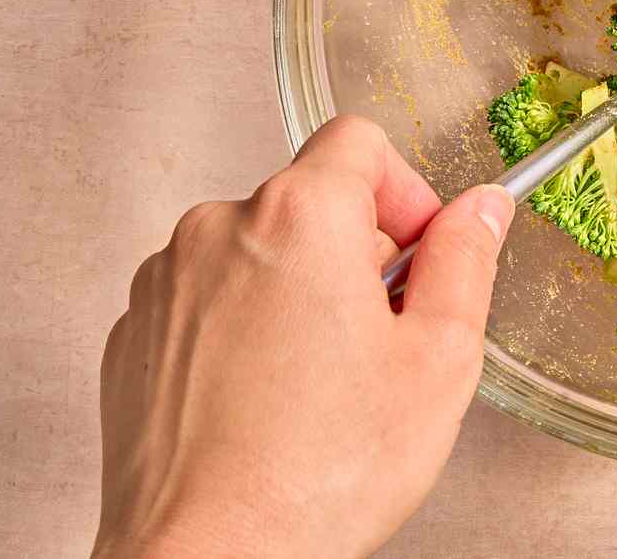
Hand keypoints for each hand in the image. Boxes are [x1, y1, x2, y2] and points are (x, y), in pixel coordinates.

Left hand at [93, 116, 513, 558]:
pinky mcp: (134, 334)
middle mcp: (218, 229)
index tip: (417, 253)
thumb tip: (482, 209)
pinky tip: (270, 400)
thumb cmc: (317, 474)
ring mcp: (165, 282)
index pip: (360, 141)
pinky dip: (244, 328)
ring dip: (298, 289)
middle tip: (382, 337)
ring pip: (259, 249)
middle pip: (310, 198)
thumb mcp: (438, 359)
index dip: (406, 191)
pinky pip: (207, 298)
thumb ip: (467, 261)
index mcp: (299, 217)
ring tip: (322, 381)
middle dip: (357, 251)